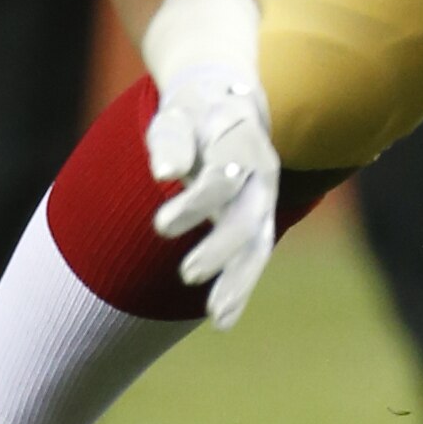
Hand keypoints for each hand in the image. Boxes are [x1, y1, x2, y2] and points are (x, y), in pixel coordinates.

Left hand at [145, 60, 277, 328]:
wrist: (228, 102)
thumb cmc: (192, 113)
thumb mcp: (178, 116)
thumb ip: (171, 142)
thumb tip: (165, 172)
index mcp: (240, 142)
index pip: (224, 174)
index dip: (198, 201)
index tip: (161, 227)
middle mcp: (260, 173)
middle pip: (247, 214)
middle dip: (221, 246)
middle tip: (187, 274)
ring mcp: (262, 199)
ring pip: (258, 242)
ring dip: (239, 278)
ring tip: (216, 316)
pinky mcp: (256, 220)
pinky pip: (253, 256)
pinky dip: (240, 287)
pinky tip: (222, 321)